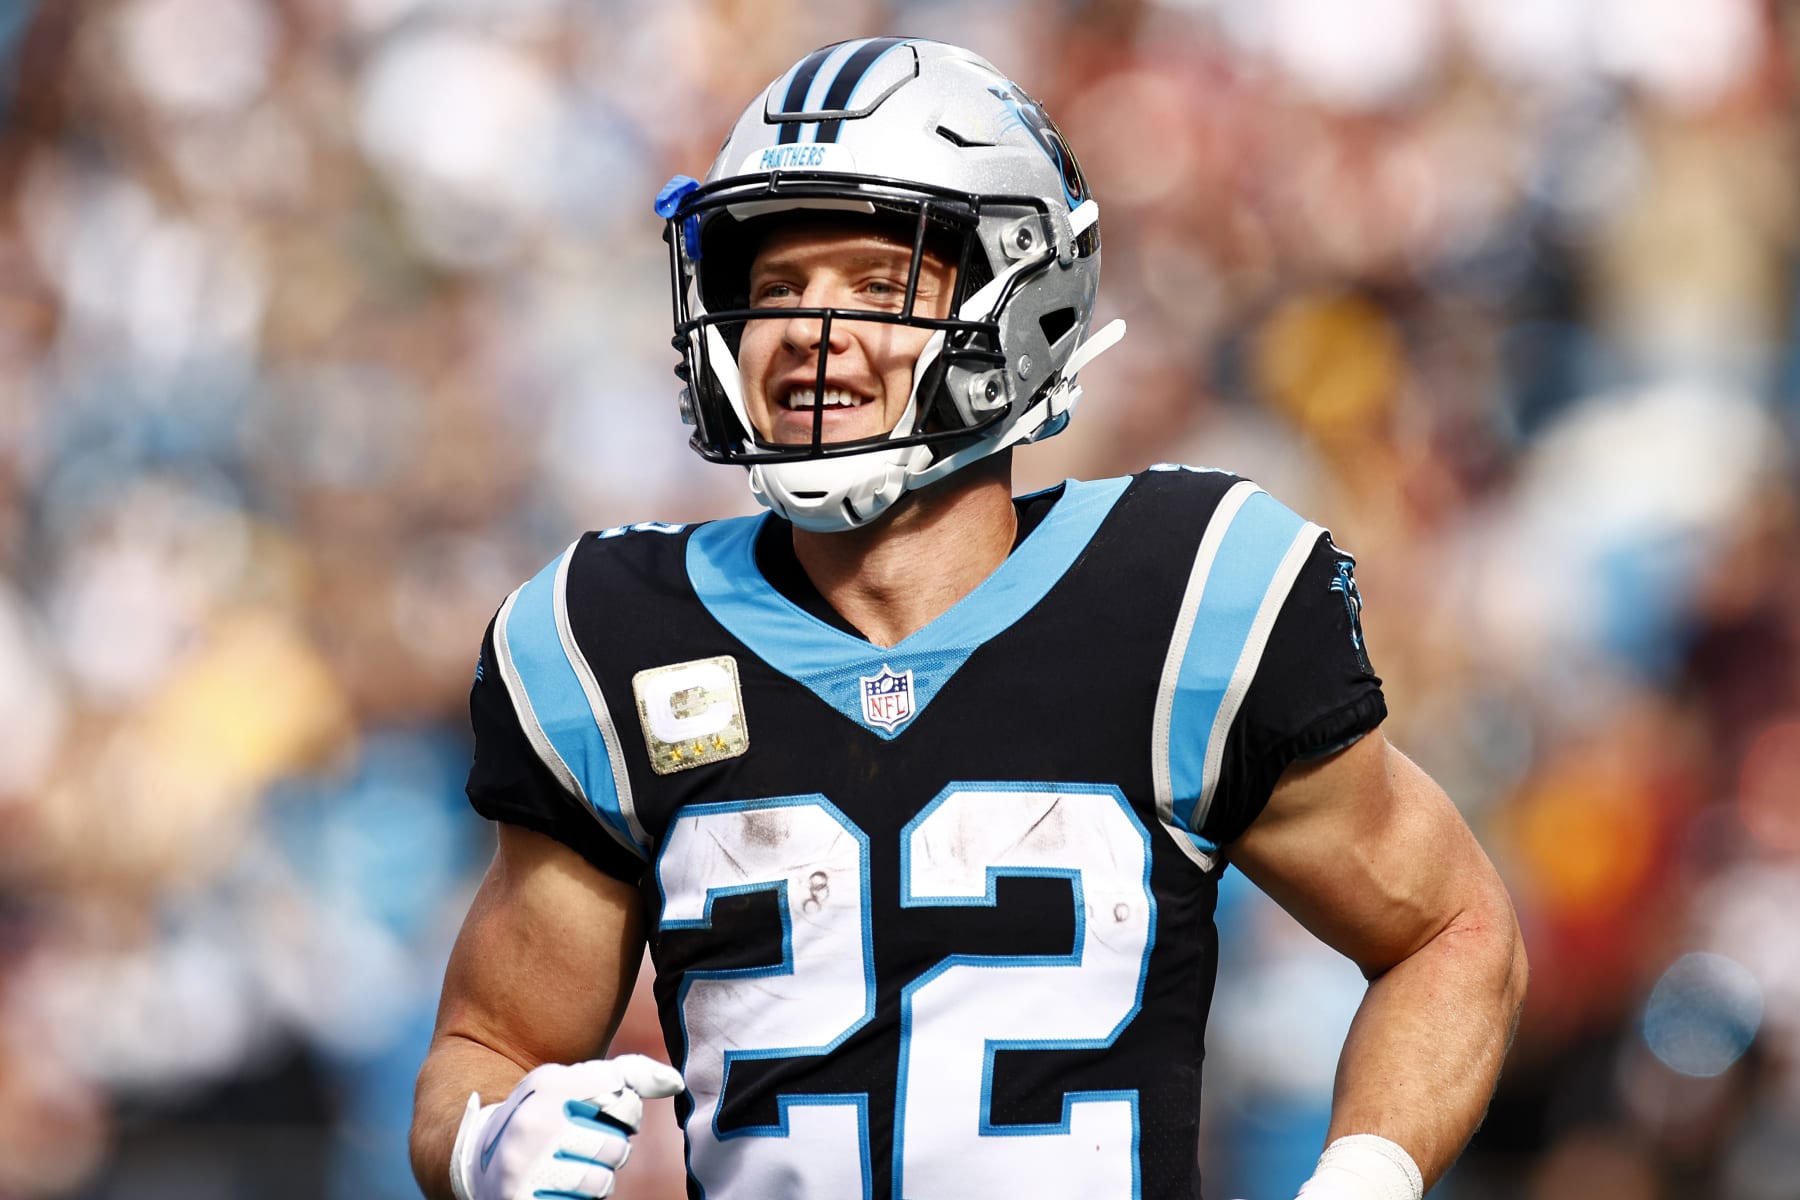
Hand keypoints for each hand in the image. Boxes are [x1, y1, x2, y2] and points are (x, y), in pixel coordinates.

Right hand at [449, 1055, 685, 1199]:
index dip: (625, 1108)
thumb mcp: (572, 1082)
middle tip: (586, 1145)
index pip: (622, 1092)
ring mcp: (527, 1167)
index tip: (606, 1110)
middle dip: (612, 1149)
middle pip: (617, 1144)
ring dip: (598, 1180)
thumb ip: (626, 1074)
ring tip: (574, 1169)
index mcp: (550, 1084)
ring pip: (602, 1181)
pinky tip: (561, 1188)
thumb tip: (676, 1082)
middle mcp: (535, 1123)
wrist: (478, 1160)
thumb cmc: (545, 1117)